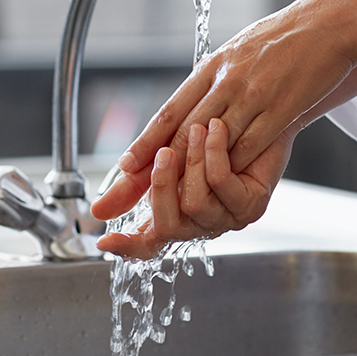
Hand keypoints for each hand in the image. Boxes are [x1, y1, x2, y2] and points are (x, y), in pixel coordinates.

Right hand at [94, 118, 294, 258]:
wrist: (258, 108)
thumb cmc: (209, 130)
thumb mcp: (165, 151)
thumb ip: (136, 179)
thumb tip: (98, 210)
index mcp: (177, 214)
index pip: (150, 244)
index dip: (128, 246)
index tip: (105, 241)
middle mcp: (201, 223)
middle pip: (166, 226)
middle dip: (161, 185)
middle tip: (164, 152)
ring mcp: (227, 218)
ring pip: (193, 203)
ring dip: (191, 161)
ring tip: (198, 129)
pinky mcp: (251, 205)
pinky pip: (220, 184)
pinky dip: (213, 153)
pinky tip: (216, 131)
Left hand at [117, 0, 356, 181]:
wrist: (329, 25)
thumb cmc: (283, 39)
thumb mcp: (238, 51)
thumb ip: (213, 80)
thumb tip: (191, 106)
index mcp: (212, 67)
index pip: (169, 111)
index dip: (144, 142)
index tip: (124, 166)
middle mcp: (226, 82)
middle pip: (184, 133)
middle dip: (154, 168)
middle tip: (131, 192)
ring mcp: (252, 96)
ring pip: (213, 144)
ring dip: (193, 173)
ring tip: (173, 198)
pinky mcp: (279, 110)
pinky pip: (250, 147)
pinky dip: (233, 167)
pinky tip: (223, 183)